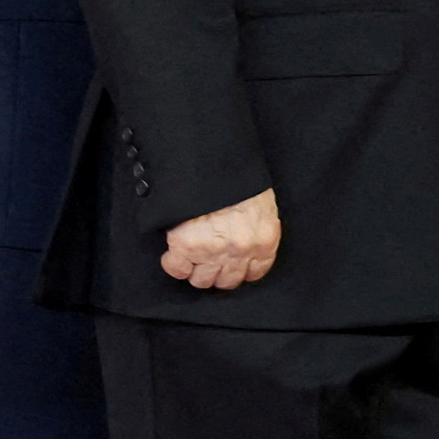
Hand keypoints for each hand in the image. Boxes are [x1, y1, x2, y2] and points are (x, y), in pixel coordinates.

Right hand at [161, 188, 280, 289]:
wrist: (212, 158)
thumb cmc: (236, 176)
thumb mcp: (260, 200)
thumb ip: (255, 225)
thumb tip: (245, 236)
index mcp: (264, 239)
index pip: (255, 272)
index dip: (240, 269)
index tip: (231, 263)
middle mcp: (240, 250)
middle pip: (227, 281)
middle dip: (217, 271)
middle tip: (208, 258)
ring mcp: (213, 251)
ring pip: (202, 280)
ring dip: (195, 269)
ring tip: (191, 254)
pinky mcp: (186, 246)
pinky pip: (177, 269)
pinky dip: (174, 264)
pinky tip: (174, 253)